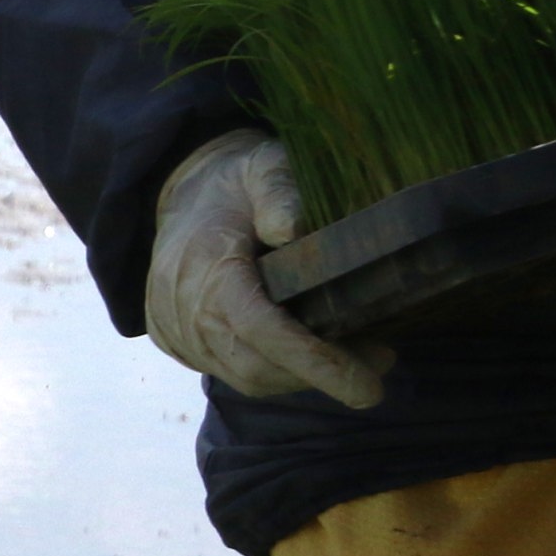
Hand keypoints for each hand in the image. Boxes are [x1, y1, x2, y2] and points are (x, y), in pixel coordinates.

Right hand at [145, 129, 389, 408]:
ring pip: (246, 377)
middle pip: (257, 368)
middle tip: (379, 362)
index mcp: (204, 266)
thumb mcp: (262, 167)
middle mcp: (182, 309)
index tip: (368, 387)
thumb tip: (294, 229)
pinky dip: (273, 371)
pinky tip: (304, 352)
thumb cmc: (235, 183)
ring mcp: (175, 330)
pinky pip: (231, 371)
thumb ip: (278, 191)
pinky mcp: (176, 342)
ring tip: (351, 359)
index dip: (314, 362)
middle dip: (321, 376)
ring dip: (300, 377)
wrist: (180, 195)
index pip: (259, 329)